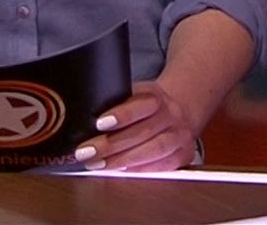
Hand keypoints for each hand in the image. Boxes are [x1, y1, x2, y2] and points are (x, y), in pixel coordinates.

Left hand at [74, 79, 200, 171]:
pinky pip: (162, 166)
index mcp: (157, 96)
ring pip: (153, 150)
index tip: (99, 123)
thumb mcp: (132, 96)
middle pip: (143, 131)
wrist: (176, 112)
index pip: (142, 104)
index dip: (122, 114)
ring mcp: (180, 136)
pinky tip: (121, 171)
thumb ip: (115, 103)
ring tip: (98, 165)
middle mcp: (172, 115)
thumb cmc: (145, 107)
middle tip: (87, 152)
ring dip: (122, 160)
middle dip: (111, 144)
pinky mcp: (183, 155)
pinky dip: (139, 170)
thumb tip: (82, 120)